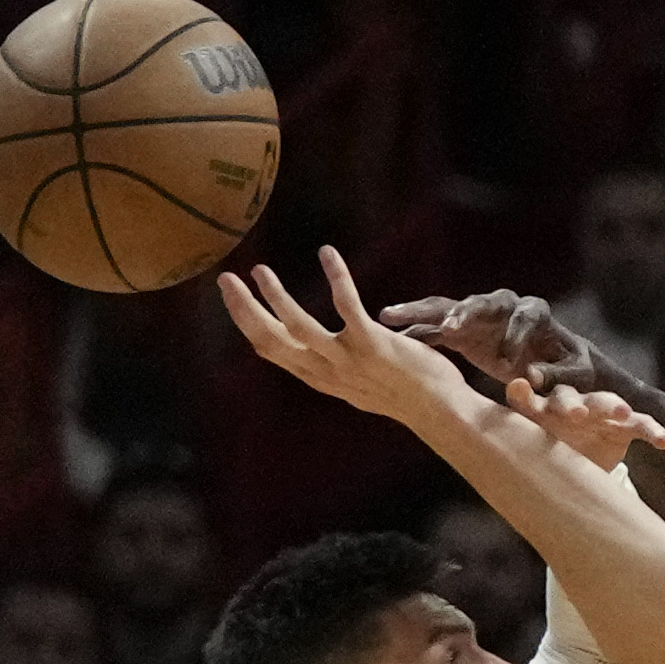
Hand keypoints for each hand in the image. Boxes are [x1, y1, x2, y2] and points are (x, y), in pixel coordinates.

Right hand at [219, 247, 482, 429]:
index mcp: (318, 376)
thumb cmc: (399, 393)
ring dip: (276, 297)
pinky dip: (336, 277)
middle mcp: (327, 371)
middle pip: (271, 339)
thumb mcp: (351, 384)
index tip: (230, 296)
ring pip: (300, 326)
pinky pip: (348, 306)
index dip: (245, 322)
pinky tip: (327, 253)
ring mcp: (349, 360)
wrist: (439, 410)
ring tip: (259, 270)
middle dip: (243, 308)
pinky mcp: (374, 346)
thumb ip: (322, 367)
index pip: (269, 349)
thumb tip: (297, 351)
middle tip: (225, 278)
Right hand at [383, 291, 600, 388]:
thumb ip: (560, 374)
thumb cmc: (573, 370)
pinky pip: (434, 326)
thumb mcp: (578, 375)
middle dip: (465, 313)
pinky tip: (388, 331)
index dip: (515, 335)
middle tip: (449, 325)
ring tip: (390, 316)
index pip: (525, 316)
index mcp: (535, 312)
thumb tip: (534, 376)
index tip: (506, 359)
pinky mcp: (462, 331)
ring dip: (421, 313)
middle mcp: (505, 306)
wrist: (560, 366)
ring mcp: (479, 316)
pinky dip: (414, 328)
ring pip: (448, 308)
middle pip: (481, 303)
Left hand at [504, 376, 664, 472]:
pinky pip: (640, 425)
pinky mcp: (623, 427)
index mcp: (538, 411)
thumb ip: (505, 439)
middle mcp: (568, 406)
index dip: (525, 391)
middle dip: (572, 402)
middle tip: (576, 413)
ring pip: (605, 402)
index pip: (527, 396)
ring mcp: (597, 415)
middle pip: (568, 396)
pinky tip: (664, 442)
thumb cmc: (547, 457)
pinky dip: (653, 431)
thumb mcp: (525, 452)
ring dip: (612, 405)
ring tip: (621, 412)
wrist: (582, 472)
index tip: (521, 387)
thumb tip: (474, 424)